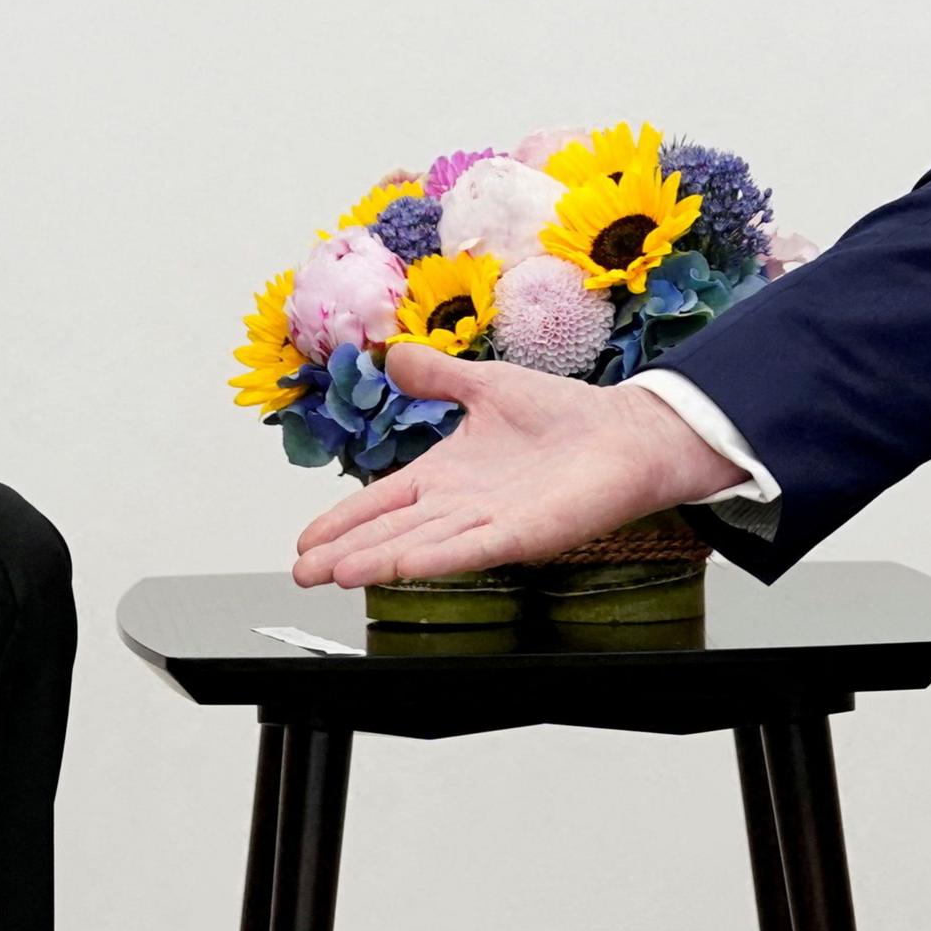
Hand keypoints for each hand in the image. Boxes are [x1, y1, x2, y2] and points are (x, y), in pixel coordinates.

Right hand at [292, 348, 746, 588]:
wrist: (628, 433)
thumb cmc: (566, 415)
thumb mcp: (486, 384)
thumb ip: (437, 375)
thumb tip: (392, 355)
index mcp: (449, 474)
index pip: (383, 502)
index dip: (343, 521)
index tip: (306, 541)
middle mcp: (463, 505)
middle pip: (392, 533)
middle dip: (344, 552)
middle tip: (302, 572)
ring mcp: (492, 523)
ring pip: (422, 547)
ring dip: (377, 561)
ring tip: (335, 574)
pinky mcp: (526, 533)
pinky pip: (473, 549)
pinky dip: (436, 559)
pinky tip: (404, 567)